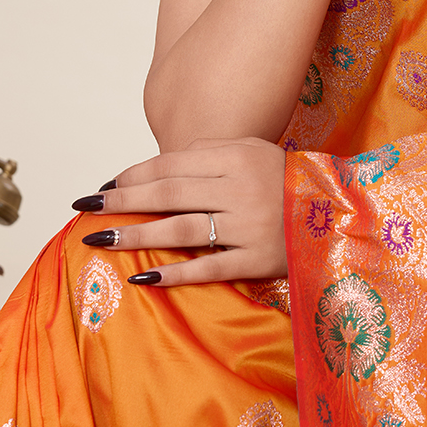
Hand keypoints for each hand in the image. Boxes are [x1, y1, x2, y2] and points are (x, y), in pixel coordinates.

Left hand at [73, 137, 285, 285]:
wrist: (338, 212)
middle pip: (169, 193)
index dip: (134, 175)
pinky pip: (209, 268)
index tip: (106, 186)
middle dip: (124, 201)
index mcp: (236, 158)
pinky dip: (175, 273)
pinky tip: (143, 276)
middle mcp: (239, 190)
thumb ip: (209, 150)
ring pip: (181, 230)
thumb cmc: (285, 179)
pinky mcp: (257, 261)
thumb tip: (160, 165)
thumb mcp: (253, 149)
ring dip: (137, 235)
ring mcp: (248, 227)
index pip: (172, 164)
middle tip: (88, 208)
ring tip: (102, 240)